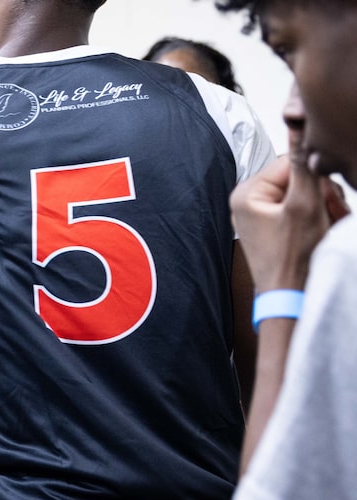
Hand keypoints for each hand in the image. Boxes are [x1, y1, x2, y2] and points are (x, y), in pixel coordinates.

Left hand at [230, 155, 341, 292]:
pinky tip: (324, 231)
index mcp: (246, 193)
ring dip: (325, 207)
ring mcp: (259, 216)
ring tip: (328, 226)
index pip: (291, 161)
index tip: (327, 198)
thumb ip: (303, 164)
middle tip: (331, 215)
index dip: (316, 177)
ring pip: (304, 194)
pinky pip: (300, 210)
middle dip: (322, 195)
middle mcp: (248, 202)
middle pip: (298, 177)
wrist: (292, 298)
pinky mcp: (272, 228)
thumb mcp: (305, 205)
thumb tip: (298, 124)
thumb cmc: (293, 259)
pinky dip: (318, 218)